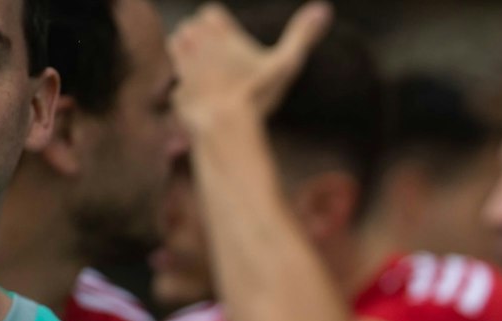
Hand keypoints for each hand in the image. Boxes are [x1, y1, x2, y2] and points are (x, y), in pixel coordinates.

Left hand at [169, 2, 331, 132]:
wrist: (225, 127)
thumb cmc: (257, 93)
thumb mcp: (286, 62)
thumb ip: (302, 34)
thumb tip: (325, 8)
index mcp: (216, 30)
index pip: (210, 12)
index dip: (221, 26)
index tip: (232, 41)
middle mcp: (193, 41)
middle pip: (192, 26)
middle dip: (204, 38)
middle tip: (224, 58)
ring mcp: (181, 65)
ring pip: (178, 46)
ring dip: (191, 55)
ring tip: (212, 72)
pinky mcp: (177, 88)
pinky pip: (178, 80)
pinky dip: (187, 84)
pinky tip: (206, 96)